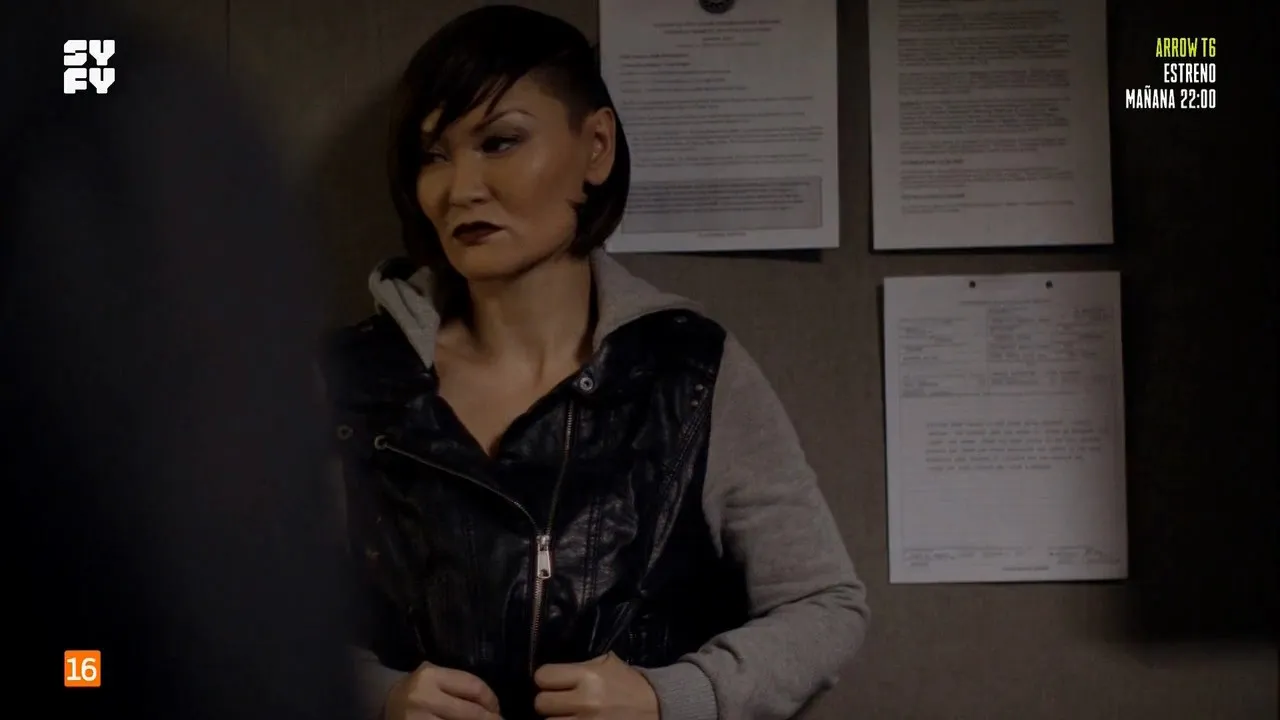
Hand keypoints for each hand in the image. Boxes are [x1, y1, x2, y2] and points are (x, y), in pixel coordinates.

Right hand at [384, 661, 501, 719]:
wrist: (384, 703)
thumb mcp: (436, 678)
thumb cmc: (418, 691)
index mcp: (431, 676)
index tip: (497, 709)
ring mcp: (417, 719)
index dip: (491, 700)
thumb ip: (459, 686)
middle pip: (470, 712)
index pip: (473, 687)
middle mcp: (423, 697)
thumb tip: (492, 707)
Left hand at [533, 653, 658, 718]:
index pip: (543, 676)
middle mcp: (584, 702)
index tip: (553, 681)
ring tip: (568, 714)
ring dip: (557, 718)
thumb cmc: (628, 683)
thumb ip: (579, 665)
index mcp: (587, 676)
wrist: (656, 707)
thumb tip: (553, 671)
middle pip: (541, 704)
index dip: (546, 679)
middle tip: (559, 701)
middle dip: (548, 701)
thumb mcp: (607, 664)